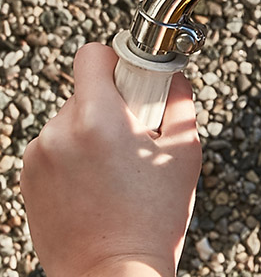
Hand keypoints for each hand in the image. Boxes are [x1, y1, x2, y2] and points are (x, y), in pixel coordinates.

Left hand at [20, 43, 201, 276]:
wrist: (112, 274)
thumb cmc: (152, 217)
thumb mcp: (183, 149)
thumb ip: (177, 98)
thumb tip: (171, 73)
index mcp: (97, 118)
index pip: (94, 55)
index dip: (119, 60)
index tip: (137, 81)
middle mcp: (58, 132)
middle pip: (86, 89)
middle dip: (112, 102)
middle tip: (136, 134)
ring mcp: (38, 158)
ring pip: (71, 119)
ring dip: (92, 129)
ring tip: (115, 167)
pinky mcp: (28, 180)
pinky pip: (56, 146)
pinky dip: (75, 154)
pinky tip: (96, 183)